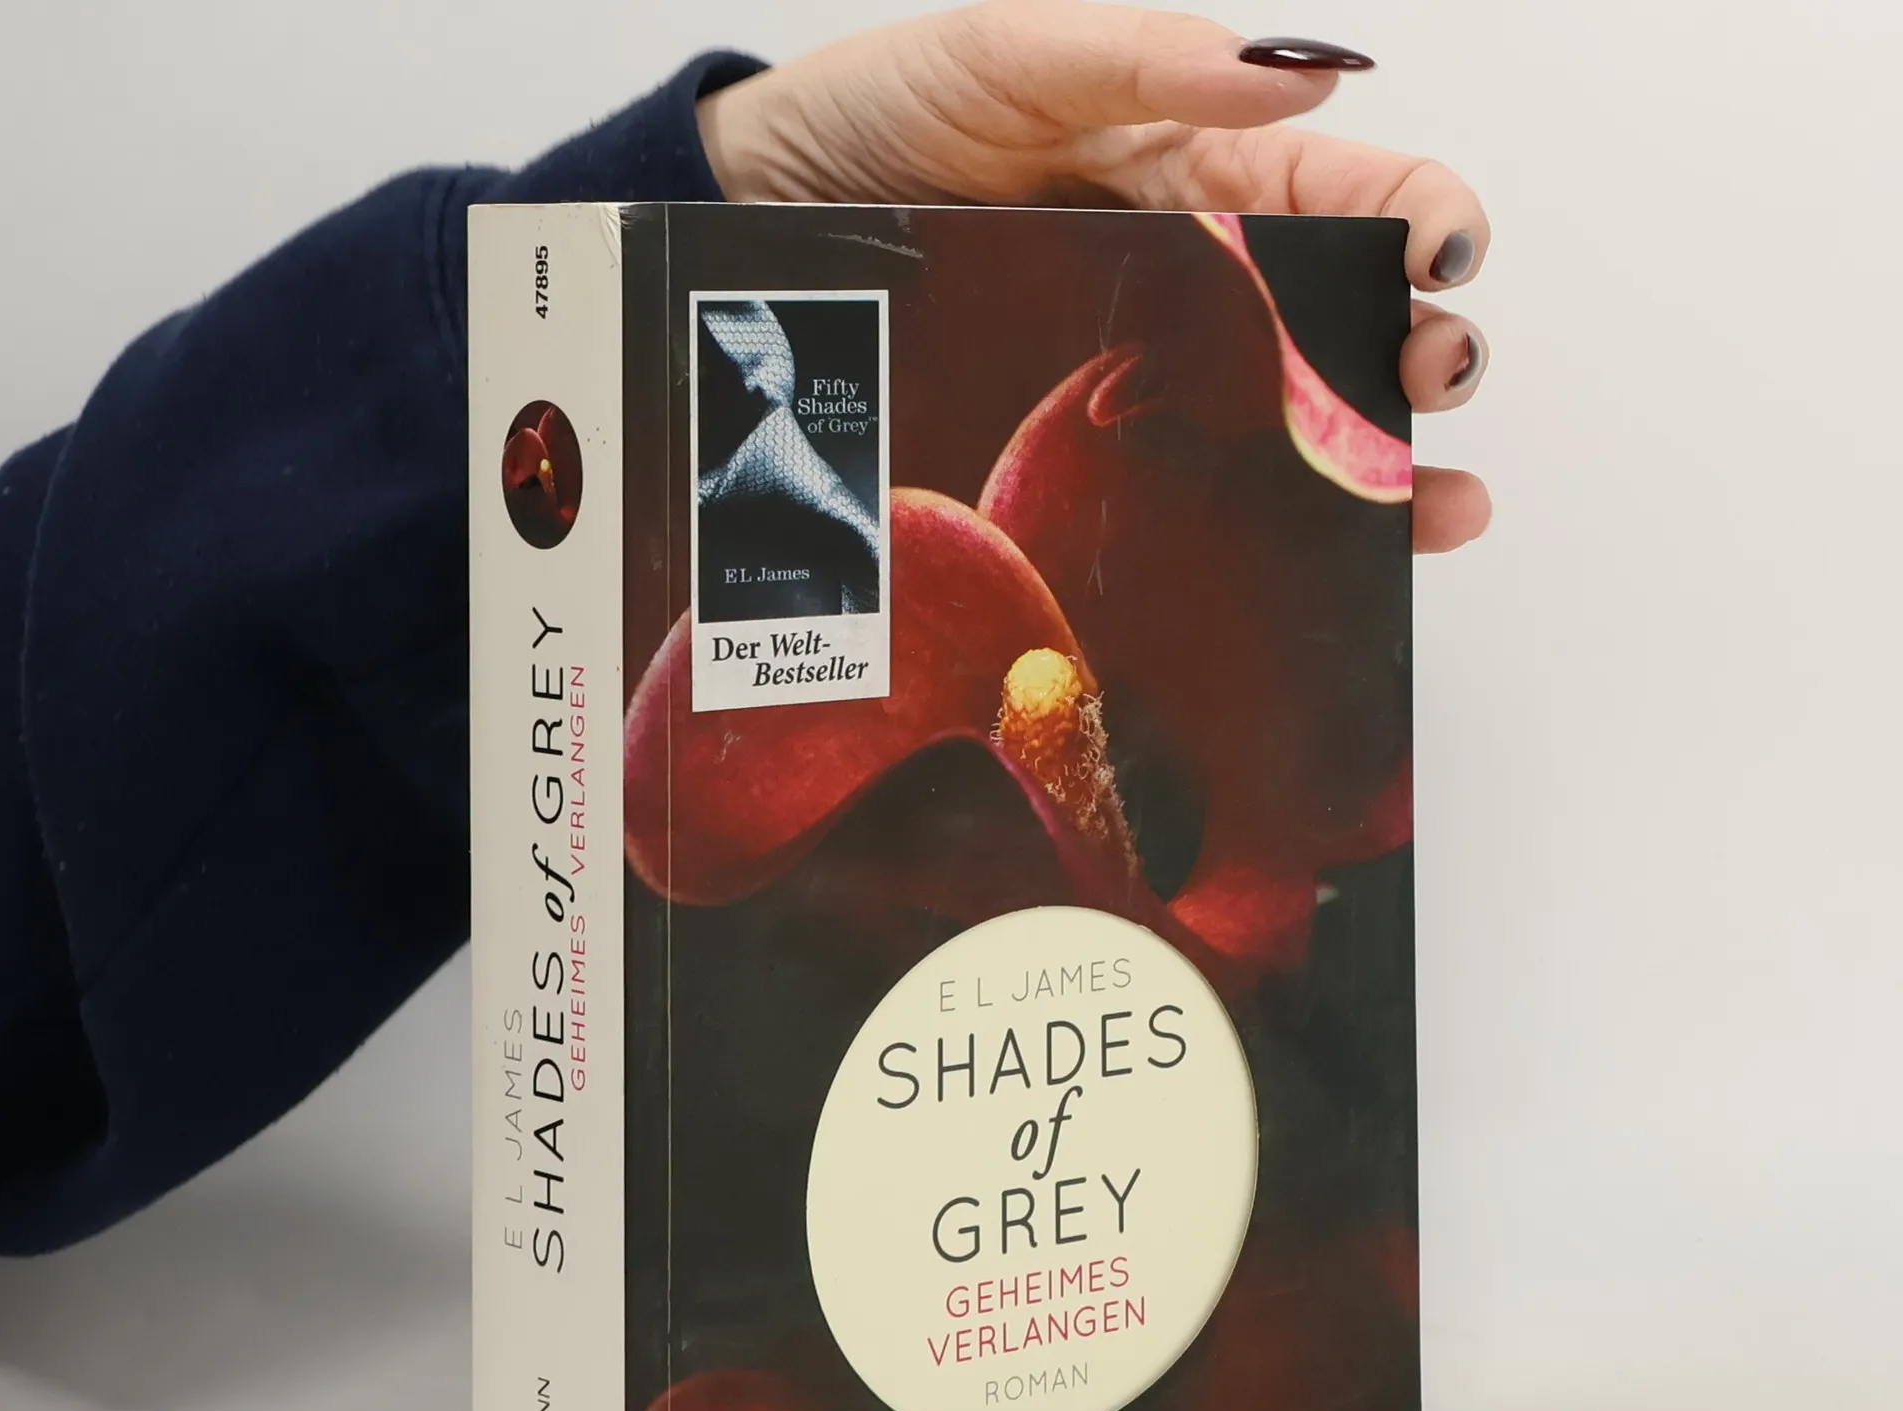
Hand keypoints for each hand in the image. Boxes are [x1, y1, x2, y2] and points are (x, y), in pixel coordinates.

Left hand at [699, 0, 1489, 553]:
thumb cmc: (882, 115)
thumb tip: (1297, 76)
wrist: (764, 216)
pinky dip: (1265, 526)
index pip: (1332, 191)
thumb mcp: (1005, 52)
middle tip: (1439, 375)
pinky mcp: (1080, 443)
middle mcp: (1183, 274)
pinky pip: (1186, 489)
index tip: (1446, 250)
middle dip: (1416, 346)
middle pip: (1335, 319)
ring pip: (1286, 420)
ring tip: (1437, 503)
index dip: (1411, 213)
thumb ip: (1142, 58)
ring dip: (1381, 461)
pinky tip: (1333, 558)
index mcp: (1187, 166)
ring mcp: (1137, 369)